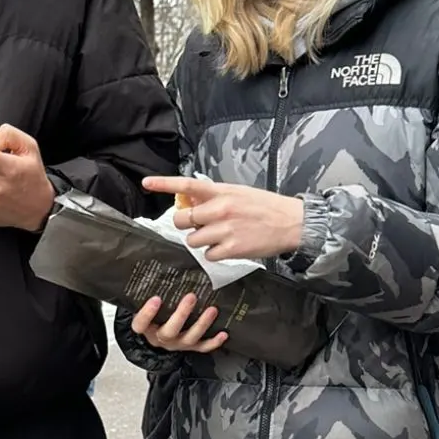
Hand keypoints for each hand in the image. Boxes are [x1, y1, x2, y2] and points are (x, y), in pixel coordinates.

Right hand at [130, 290, 227, 354]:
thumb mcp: (145, 305)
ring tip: (212, 310)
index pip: (141, 324)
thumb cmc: (153, 316)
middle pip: (169, 331)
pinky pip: (202, 348)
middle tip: (191, 297)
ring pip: (189, 338)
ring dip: (202, 324)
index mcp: (146, 328)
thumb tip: (149, 266)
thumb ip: (146, 292)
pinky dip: (214, 342)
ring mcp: (177, 344)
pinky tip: (223, 334)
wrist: (158, 335)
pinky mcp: (190, 347)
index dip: (147, 313)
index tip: (156, 298)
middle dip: (181, 314)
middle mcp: (161, 338)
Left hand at [144, 174, 303, 261]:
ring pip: (192, 240)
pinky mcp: (232, 249)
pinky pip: (208, 255)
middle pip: (182, 220)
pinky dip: (214, 254)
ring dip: (201, 240)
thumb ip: (214, 196)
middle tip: (200, 225)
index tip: (146, 183)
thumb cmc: (265, 207)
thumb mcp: (238, 192)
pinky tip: (228, 247)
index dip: (164, 183)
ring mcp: (225, 230)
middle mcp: (220, 209)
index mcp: (221, 191)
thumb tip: (190, 200)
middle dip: (187, 224)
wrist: (292, 222)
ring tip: (219, 236)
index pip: (187, 185)